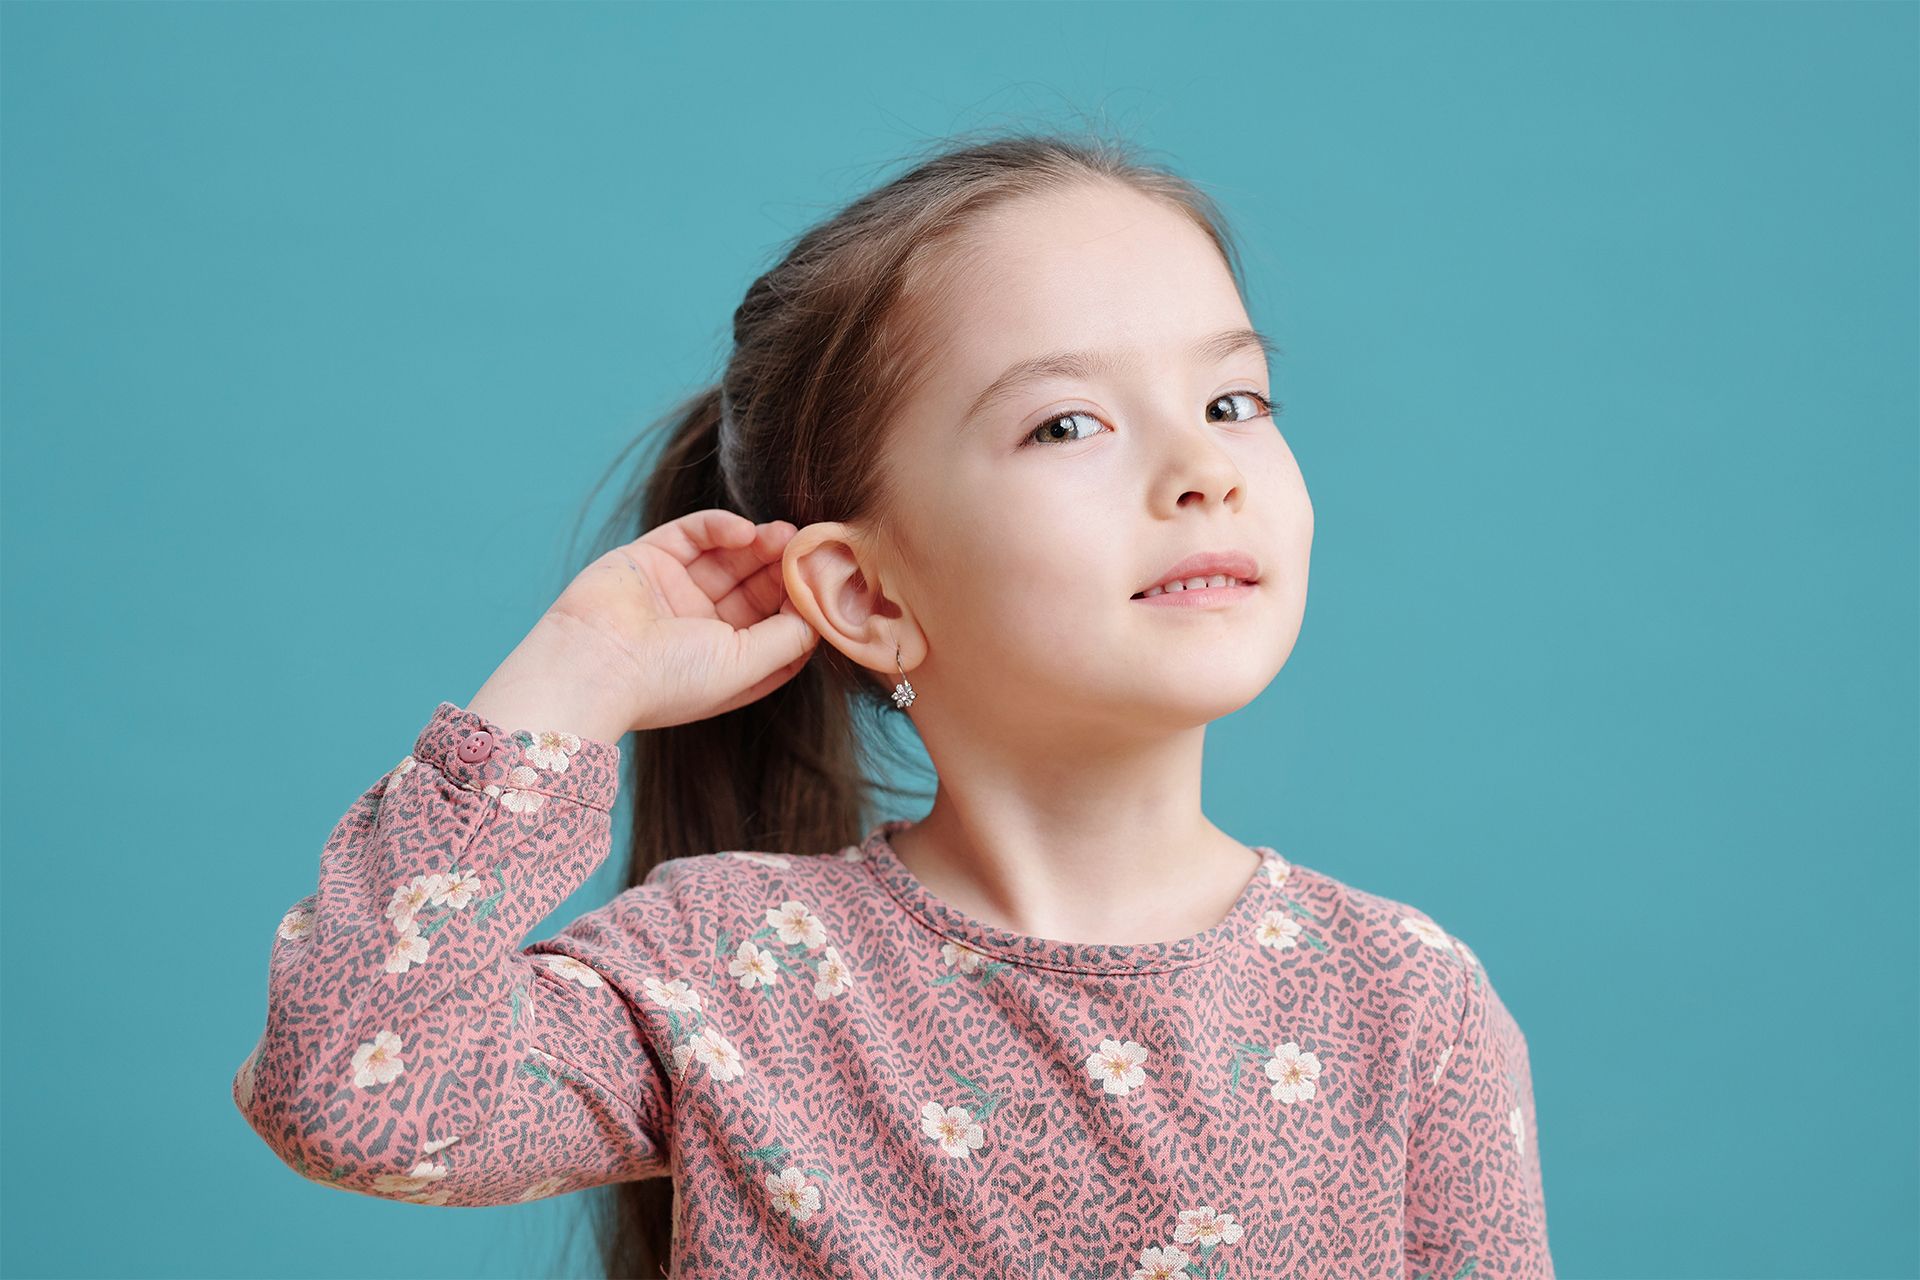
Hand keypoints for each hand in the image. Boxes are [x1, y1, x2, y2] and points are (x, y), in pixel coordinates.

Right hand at [530, 509, 820, 734]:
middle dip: (783, 567)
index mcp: (725, 661)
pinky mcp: (650, 557)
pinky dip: (722, 527)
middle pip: (757, 587)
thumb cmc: (670, 679)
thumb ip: (789, 638)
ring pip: (730, 558)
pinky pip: (695, 533)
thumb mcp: (746, 666)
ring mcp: (676, 591)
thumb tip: (820, 612)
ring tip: (784, 534)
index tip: (822, 585)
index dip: (801, 604)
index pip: (776, 626)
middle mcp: (702, 627)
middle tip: (807, 548)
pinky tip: (744, 531)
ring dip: (760, 543)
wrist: (591, 665)